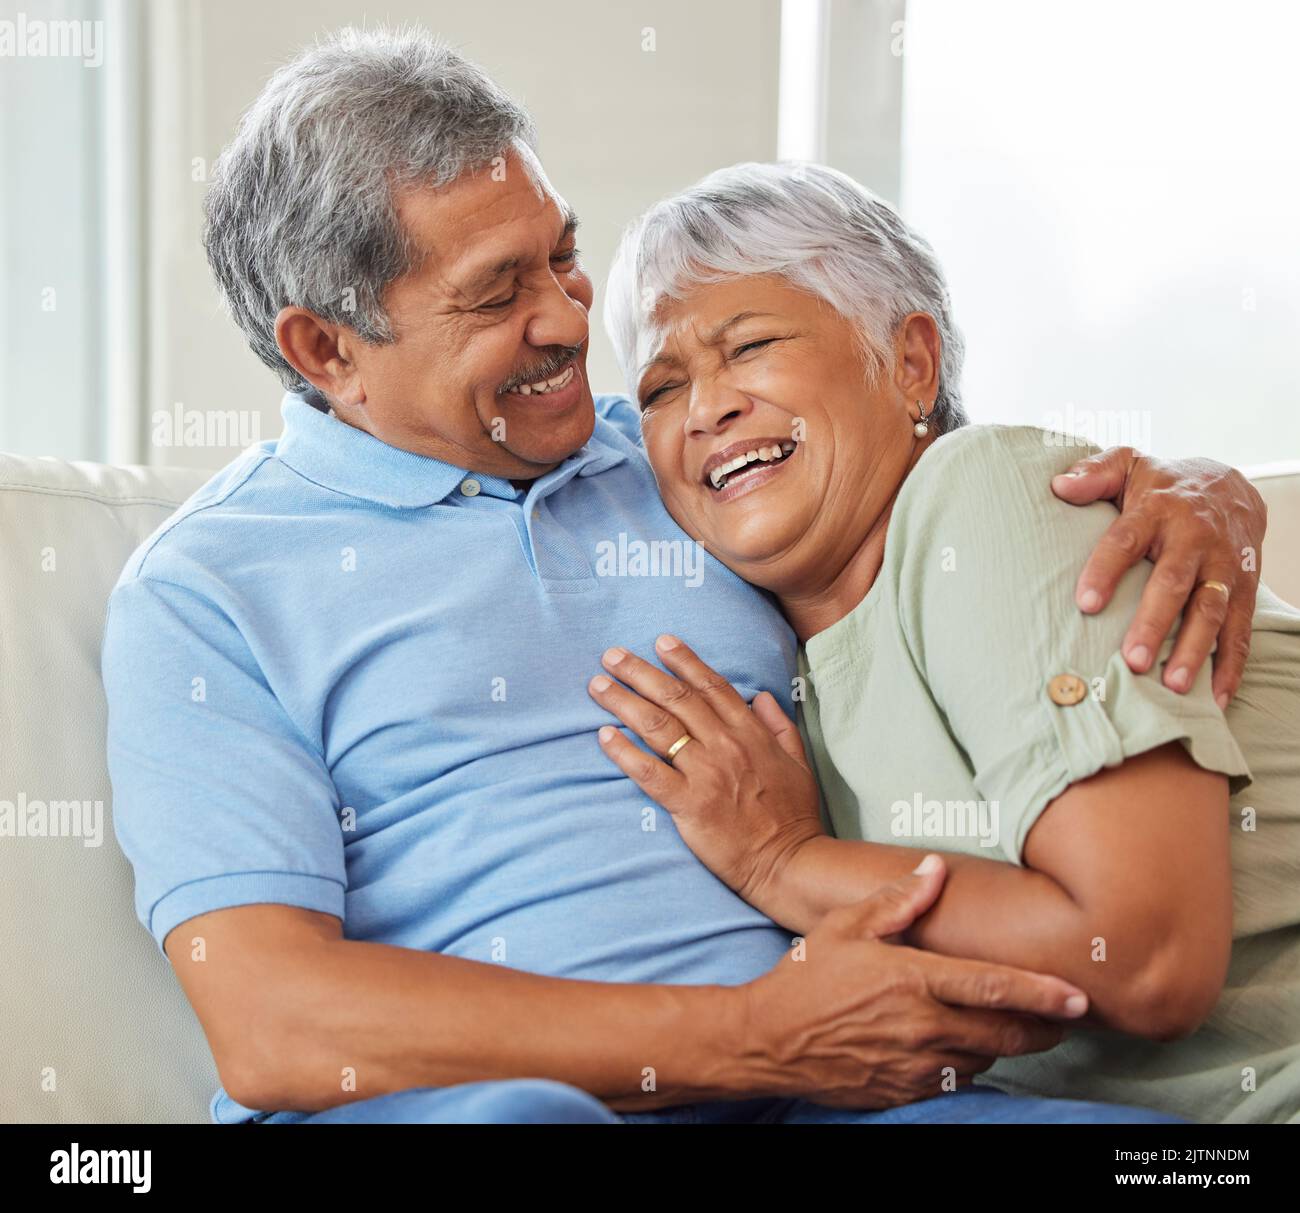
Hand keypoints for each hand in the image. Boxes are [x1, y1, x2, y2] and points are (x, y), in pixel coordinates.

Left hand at [588, 635, 823, 914]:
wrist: (791, 863)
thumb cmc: (794, 816)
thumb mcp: (799, 763)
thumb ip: (779, 726)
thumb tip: (759, 695)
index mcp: (751, 733)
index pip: (712, 687)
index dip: (684, 661)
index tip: (661, 641)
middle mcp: (725, 746)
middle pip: (676, 699)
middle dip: (640, 672)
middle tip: (612, 655)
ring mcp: (706, 774)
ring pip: (657, 727)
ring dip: (624, 702)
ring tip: (598, 685)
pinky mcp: (689, 805)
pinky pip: (648, 772)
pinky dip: (624, 752)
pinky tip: (604, 736)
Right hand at [739, 856, 1088, 1107]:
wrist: (766, 1040)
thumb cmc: (804, 977)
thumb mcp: (845, 926)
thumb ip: (897, 899)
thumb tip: (936, 868)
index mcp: (912, 979)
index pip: (994, 987)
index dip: (1042, 993)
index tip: (1078, 997)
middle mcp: (921, 1027)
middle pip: (1004, 1032)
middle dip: (1042, 1027)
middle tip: (1063, 1018)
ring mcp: (914, 1065)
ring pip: (984, 1058)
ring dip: (1003, 1044)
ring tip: (1010, 1025)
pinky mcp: (903, 1091)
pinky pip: (955, 1081)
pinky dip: (969, 1063)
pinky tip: (964, 1046)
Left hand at [1052, 447, 1264, 707]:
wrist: (1229, 485)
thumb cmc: (1161, 484)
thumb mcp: (1128, 464)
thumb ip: (1093, 473)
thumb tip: (1059, 486)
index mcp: (1157, 510)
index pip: (1126, 540)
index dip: (1106, 570)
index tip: (1086, 604)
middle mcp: (1194, 539)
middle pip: (1173, 583)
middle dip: (1154, 623)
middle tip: (1132, 661)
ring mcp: (1224, 566)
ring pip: (1212, 610)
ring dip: (1193, 650)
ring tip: (1173, 686)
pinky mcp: (1246, 588)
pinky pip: (1241, 629)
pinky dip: (1231, 665)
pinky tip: (1217, 698)